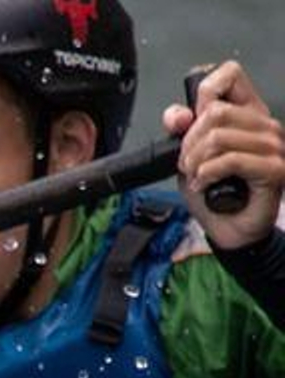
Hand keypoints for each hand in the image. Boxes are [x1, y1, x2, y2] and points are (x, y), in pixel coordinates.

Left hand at [163, 61, 284, 249]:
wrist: (229, 228)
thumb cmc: (214, 192)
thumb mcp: (189, 157)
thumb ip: (182, 133)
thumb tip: (178, 115)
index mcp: (246, 114)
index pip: (229, 74)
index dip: (202, 93)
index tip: (190, 122)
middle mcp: (263, 125)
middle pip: (214, 111)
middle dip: (189, 142)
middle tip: (188, 164)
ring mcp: (273, 146)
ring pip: (218, 136)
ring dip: (195, 162)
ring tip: (197, 176)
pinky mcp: (273, 168)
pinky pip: (229, 160)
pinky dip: (206, 175)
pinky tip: (205, 185)